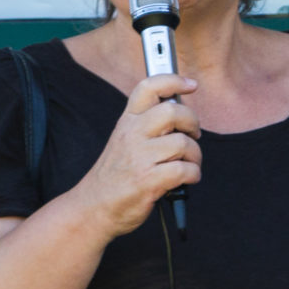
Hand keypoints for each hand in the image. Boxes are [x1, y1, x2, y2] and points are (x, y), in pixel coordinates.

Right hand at [69, 74, 199, 238]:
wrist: (93, 208)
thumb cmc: (116, 176)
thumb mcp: (124, 141)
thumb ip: (147, 126)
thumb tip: (181, 114)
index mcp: (127, 122)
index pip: (148, 88)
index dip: (173, 80)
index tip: (191, 84)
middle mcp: (132, 134)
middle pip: (174, 111)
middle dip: (193, 123)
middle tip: (193, 135)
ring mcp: (139, 157)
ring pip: (184, 143)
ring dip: (195, 156)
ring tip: (188, 165)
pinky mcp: (148, 180)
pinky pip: (185, 170)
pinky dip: (193, 175)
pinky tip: (186, 180)